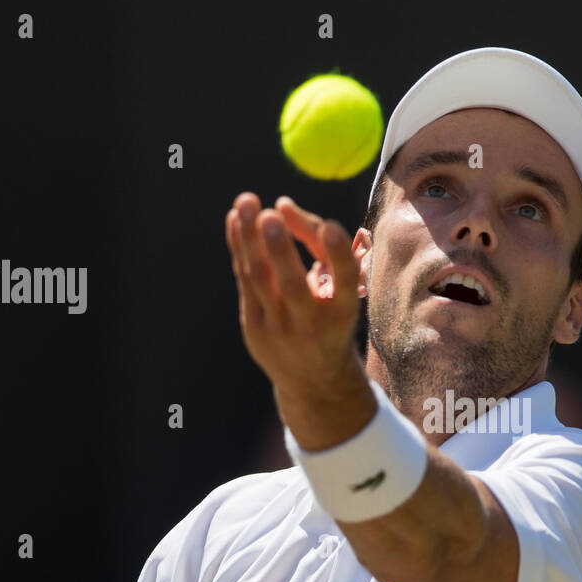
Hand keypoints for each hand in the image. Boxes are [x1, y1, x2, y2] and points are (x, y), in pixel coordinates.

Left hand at [225, 192, 363, 397]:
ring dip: (250, 239)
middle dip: (280, 248)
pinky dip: (239, 247)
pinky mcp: (254, 329)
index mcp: (344, 312)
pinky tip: (235, 218)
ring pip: (260, 279)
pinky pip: (244, 280)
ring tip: (247, 201)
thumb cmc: (331, 319)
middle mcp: (313, 323)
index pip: (345, 283)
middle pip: (292, 285)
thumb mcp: (341, 293)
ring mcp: (280, 329)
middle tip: (270, 213)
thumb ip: (320, 248)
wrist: (314, 380)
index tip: (331, 226)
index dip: (339, 256)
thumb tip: (282, 206)